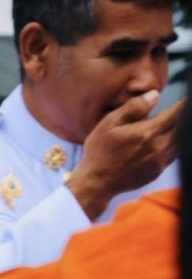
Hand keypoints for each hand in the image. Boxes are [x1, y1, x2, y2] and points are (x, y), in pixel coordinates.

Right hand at [68, 91, 183, 219]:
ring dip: (178, 132)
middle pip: (181, 127)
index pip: (175, 113)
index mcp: (148, 132)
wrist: (96, 183)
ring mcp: (159, 161)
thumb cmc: (99, 152)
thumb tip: (154, 95)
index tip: (187, 98)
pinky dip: (173, 146)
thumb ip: (133, 108)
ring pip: (180, 142)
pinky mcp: (157, 171)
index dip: (184, 104)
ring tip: (173, 125)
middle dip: (182, 117)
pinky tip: (165, 142)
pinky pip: (173, 155)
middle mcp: (159, 146)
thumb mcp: (109, 124)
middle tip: (181, 111)